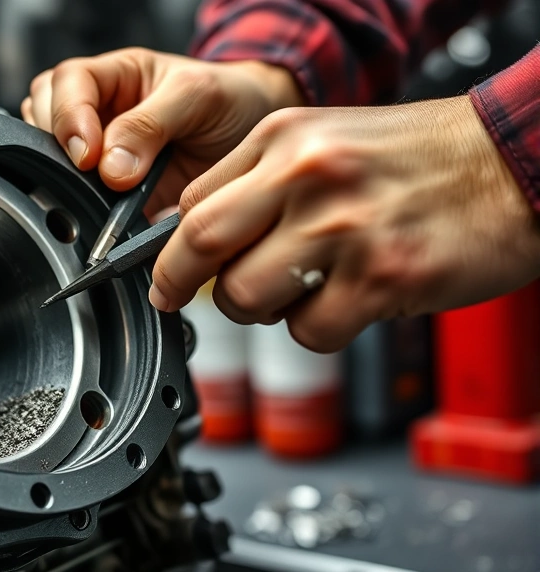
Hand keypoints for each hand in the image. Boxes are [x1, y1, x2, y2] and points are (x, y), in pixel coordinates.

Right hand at [22, 48, 302, 217]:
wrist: (256, 141)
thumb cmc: (231, 102)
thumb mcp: (198, 97)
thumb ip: (151, 124)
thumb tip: (109, 167)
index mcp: (113, 76)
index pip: (67, 84)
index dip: (69, 118)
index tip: (90, 155)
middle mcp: (97, 113)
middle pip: (42, 118)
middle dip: (57, 147)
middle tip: (89, 175)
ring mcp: (98, 155)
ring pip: (48, 158)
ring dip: (62, 177)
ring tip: (94, 194)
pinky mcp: (106, 194)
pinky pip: (75, 200)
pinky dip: (78, 208)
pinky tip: (100, 214)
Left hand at [150, 96, 539, 351]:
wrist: (512, 163)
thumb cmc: (418, 158)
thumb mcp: (324, 140)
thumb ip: (258, 180)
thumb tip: (194, 237)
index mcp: (285, 138)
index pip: (193, 202)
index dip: (171, 249)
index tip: (169, 273)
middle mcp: (307, 175)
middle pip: (200, 244)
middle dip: (178, 284)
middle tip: (180, 299)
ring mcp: (343, 227)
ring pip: (247, 298)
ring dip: (262, 310)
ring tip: (299, 290)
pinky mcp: (382, 277)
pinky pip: (309, 331)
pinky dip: (317, 328)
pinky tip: (347, 301)